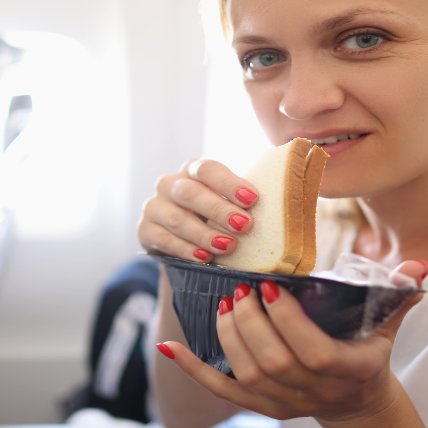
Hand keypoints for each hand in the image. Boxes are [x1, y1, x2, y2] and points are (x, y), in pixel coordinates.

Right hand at [137, 158, 259, 262]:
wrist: (180, 240)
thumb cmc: (212, 217)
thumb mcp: (225, 202)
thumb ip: (243, 199)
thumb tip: (283, 202)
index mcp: (192, 170)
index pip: (207, 169)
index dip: (229, 183)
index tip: (252, 199)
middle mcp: (169, 184)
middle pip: (190, 193)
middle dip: (219, 210)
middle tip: (245, 226)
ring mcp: (154, 207)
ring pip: (177, 219)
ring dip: (204, 234)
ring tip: (228, 247)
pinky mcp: (144, 230)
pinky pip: (164, 240)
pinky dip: (186, 250)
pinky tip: (204, 258)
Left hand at [159, 260, 426, 422]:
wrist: (354, 403)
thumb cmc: (368, 353)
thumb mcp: (388, 326)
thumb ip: (399, 295)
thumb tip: (420, 265)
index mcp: (347, 372)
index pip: (313, 353)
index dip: (289, 324)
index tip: (272, 288)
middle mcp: (313, 394)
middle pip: (273, 364)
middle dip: (251, 323)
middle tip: (239, 288)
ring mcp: (284, 405)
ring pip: (247, 376)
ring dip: (228, 337)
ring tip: (223, 303)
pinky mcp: (260, 408)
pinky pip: (221, 391)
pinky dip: (193, 369)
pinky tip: (169, 346)